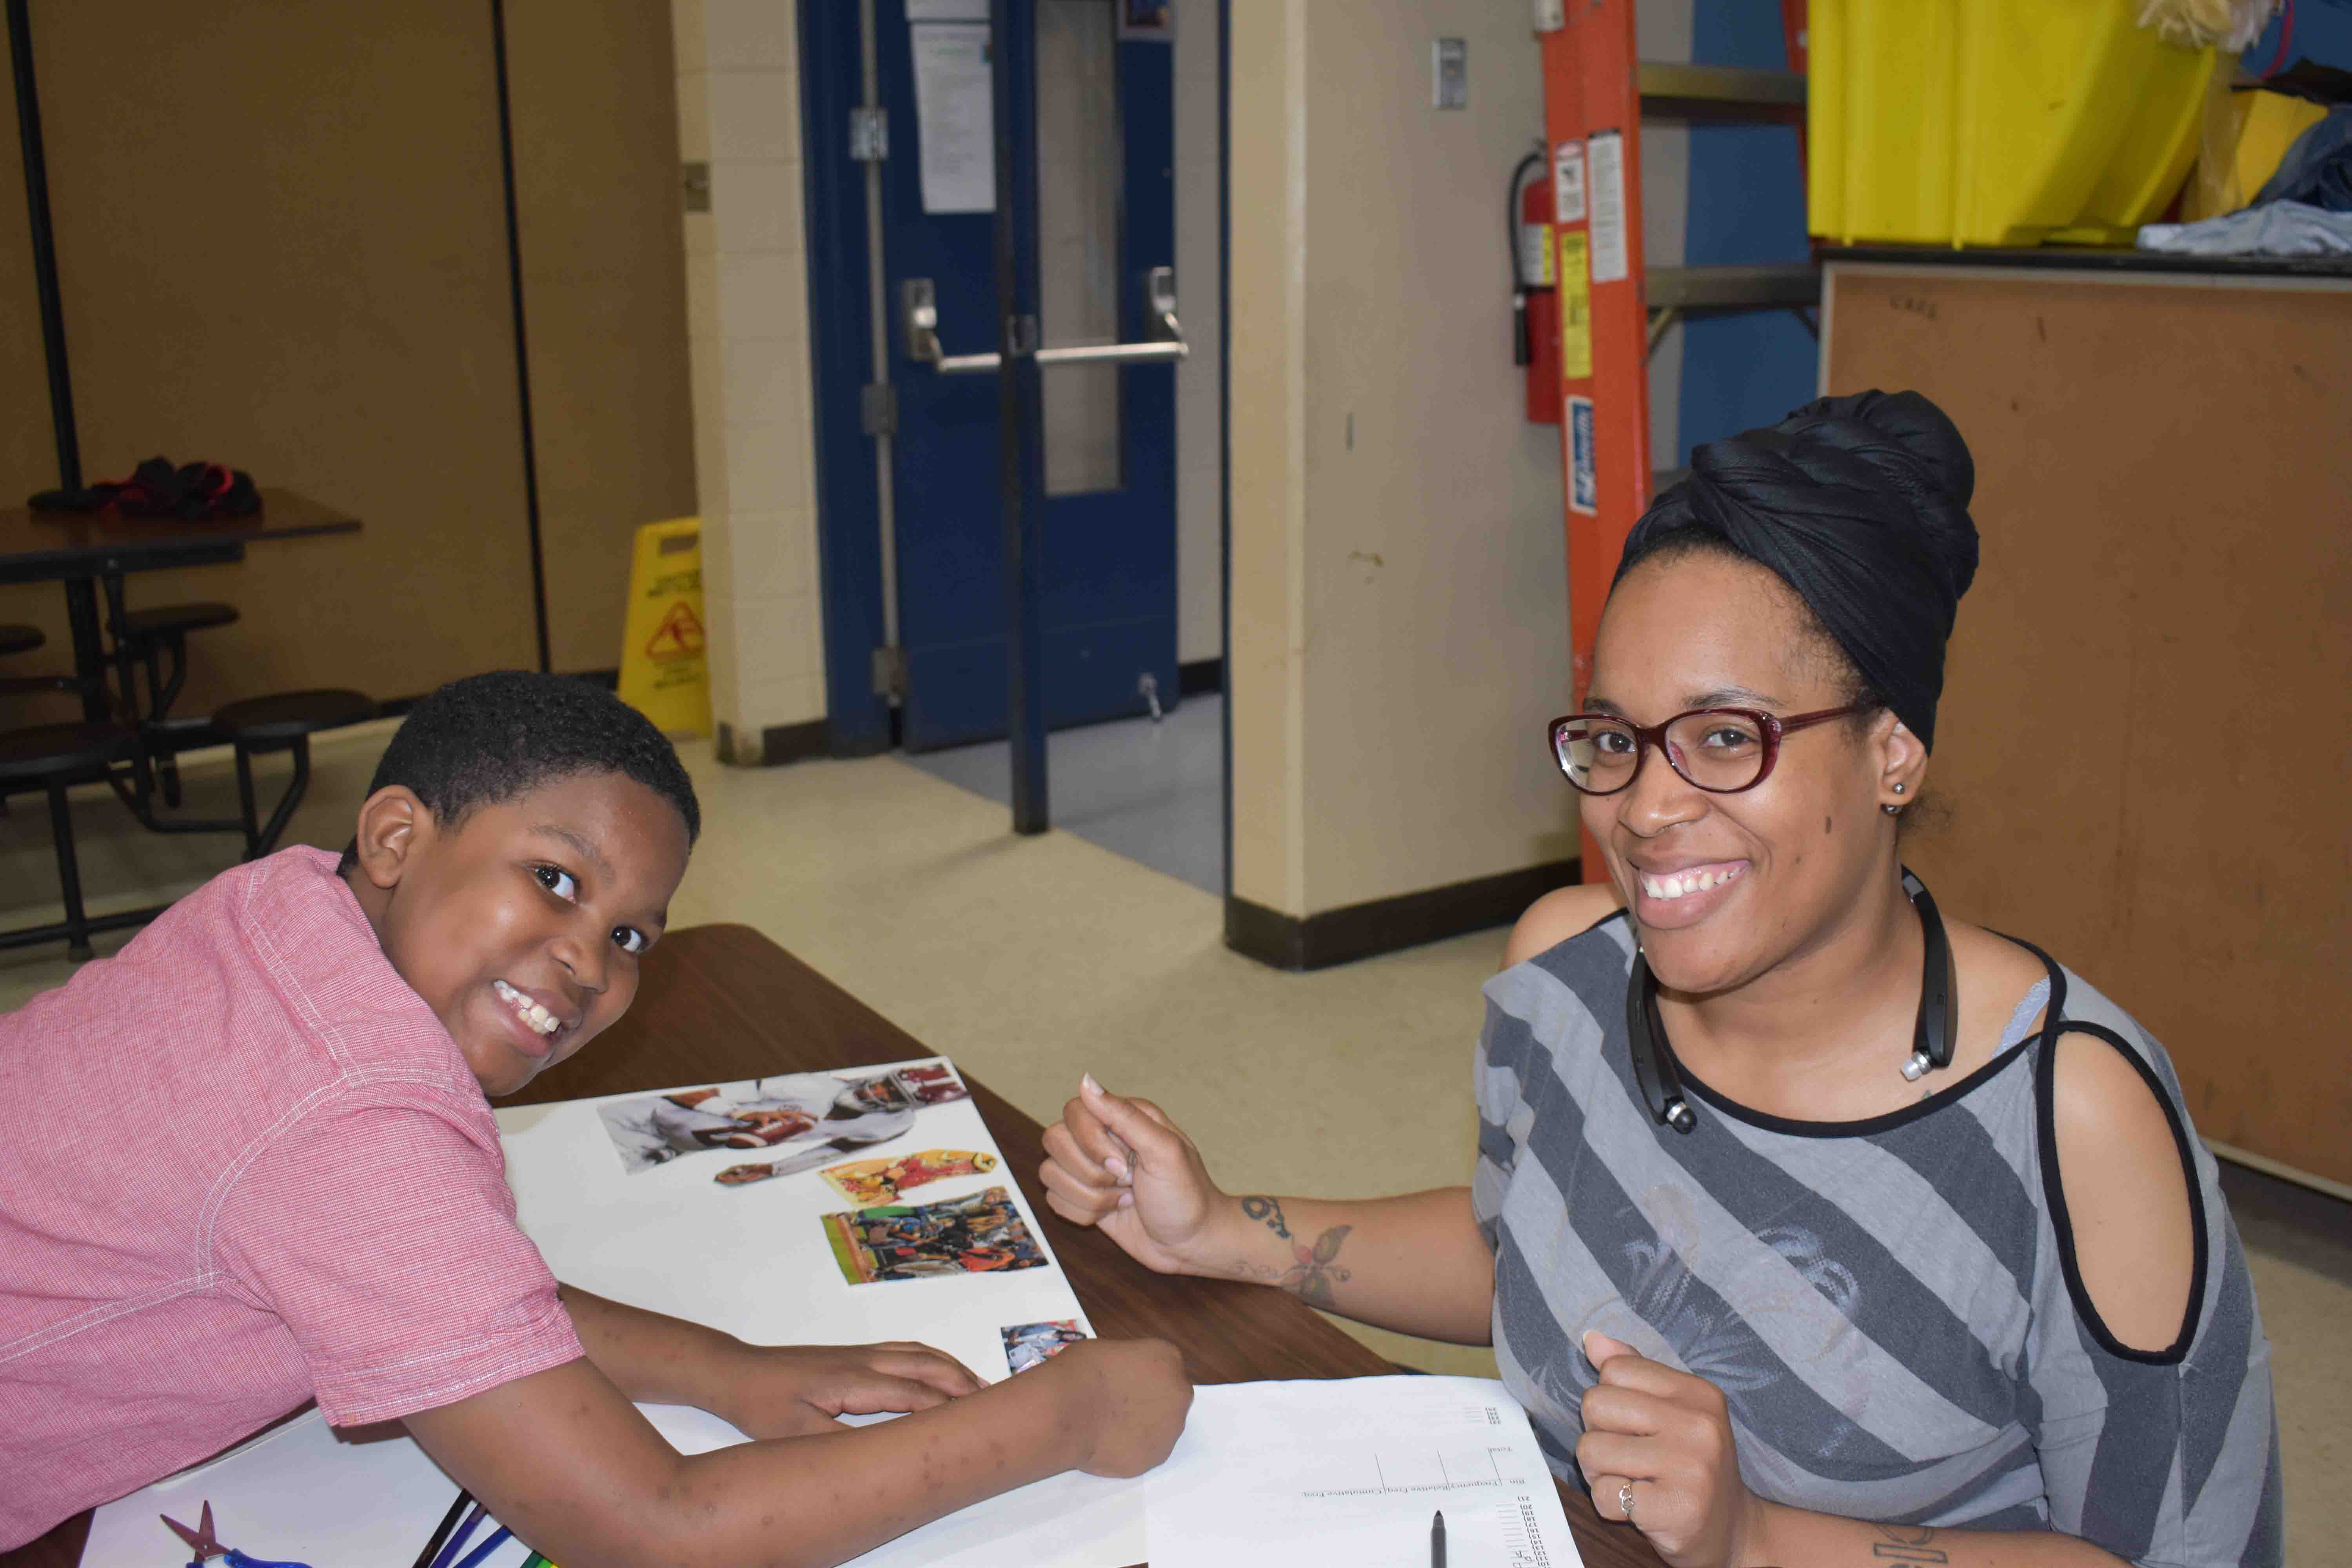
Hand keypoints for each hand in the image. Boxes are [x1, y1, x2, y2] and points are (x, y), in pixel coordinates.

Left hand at [719, 1341, 985, 1439]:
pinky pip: (906, 1351)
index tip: (980, 1422)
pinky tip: (939, 1371)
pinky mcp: (855, 1355)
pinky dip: (932, 1359)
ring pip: (920, 1354)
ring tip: (979, 1388)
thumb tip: (887, 1452)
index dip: (949, 1408)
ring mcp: (861, 1354)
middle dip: (964, 1383)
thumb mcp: (798, 1434)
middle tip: (996, 1402)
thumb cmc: (763, 1405)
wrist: (737, 1373)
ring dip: (953, 1369)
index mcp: (855, 1379)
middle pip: (928, 1365)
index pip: (916, 1393)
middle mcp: (865, 1360)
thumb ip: (843, 1443)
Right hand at [1036, 1336, 1193, 1476]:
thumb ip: (1127, 1366)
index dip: (1143, 1375)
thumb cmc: (1081, 1371)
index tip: (1124, 1382)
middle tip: (1119, 1407)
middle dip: (1150, 1402)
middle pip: (1170, 1398)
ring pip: (1161, 1428)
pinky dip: (1131, 1449)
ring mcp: (1170, 1429)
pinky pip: (1146, 1452)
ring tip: (1109, 1428)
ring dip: (1143, 1428)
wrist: (1066, 1412)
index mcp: (1167, 1358)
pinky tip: (1107, 1445)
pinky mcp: (1156, 1458)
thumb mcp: (1108, 1350)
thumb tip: (1122, 1379)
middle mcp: (1178, 1393)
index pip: (1165, 1366)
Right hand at [1039, 1075, 1224, 1274]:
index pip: (1075, 1111)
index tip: (1122, 1164)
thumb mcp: (1164, 1151)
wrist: (1190, 1243)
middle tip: (1126, 1182)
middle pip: (1054, 1139)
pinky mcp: (1081, 1197)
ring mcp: (1089, 1168)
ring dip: (1089, 1196)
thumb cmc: (1186, 1194)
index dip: (1091, 1141)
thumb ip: (1124, 1115)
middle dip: (1089, 1172)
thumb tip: (1085, 1080)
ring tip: (1123, 1199)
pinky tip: (1113, 1212)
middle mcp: (1101, 1138)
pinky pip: (1054, 1199)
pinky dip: (1083, 1213)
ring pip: (1050, 1172)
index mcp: (1123, 1117)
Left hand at [1576, 1331, 1764, 1567]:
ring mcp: (1690, 1469)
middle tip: (1628, 1457)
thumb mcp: (1674, 1411)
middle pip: (1595, 1404)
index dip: (1611, 1400)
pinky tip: (1638, 1507)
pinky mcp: (1676, 1510)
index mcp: (1698, 1393)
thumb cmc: (1690, 1465)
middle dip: (1599, 1434)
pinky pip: (1605, 1495)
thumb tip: (1591, 1337)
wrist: (1733, 1532)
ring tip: (1632, 1481)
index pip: (1614, 1369)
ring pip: (1591, 1450)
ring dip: (1600, 1472)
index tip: (1634, 1425)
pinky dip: (1610, 1505)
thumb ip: (1634, 1372)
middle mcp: (1699, 1426)